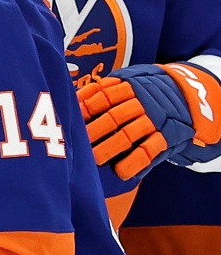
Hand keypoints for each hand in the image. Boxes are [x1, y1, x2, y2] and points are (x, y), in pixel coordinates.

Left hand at [78, 62, 220, 178]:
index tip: (71, 119)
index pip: (102, 95)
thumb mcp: (126, 83)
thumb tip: (69, 102)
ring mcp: (154, 119)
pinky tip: (121, 171)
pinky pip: (149, 150)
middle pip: (114, 116)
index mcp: (127, 86)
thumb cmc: (141, 93)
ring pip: (129, 134)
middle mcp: (140, 102)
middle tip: (78, 143)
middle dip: (94, 130)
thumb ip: (102, 91)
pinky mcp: (167, 136)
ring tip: (94, 159)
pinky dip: (134, 162)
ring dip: (110, 147)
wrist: (184, 94)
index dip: (85, 107)